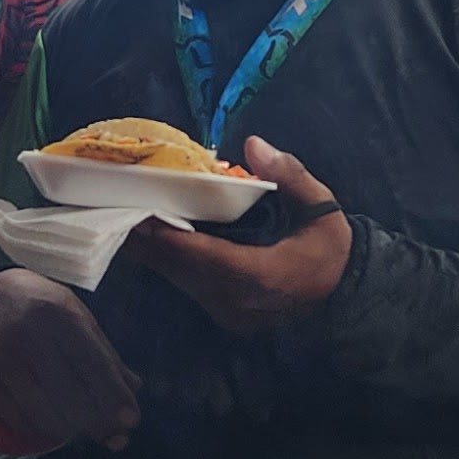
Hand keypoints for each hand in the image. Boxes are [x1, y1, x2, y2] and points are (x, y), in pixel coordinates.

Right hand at [0, 269, 143, 450]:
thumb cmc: (44, 308)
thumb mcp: (79, 318)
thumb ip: (106, 354)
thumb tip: (134, 389)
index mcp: (58, 315)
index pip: (91, 363)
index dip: (112, 395)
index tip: (132, 420)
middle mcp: (27, 336)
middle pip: (68, 395)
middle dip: (97, 423)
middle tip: (115, 436)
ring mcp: (1, 360)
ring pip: (43, 414)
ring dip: (72, 431)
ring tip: (85, 428)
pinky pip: (19, 421)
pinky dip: (43, 432)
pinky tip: (56, 427)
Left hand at [129, 139, 355, 334]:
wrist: (344, 300)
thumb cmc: (331, 253)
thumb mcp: (323, 210)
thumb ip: (291, 177)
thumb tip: (255, 144)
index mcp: (263, 275)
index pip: (206, 257)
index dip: (170, 237)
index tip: (139, 215)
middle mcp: (237, 300)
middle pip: (181, 269)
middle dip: (147, 240)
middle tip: (114, 208)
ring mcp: (227, 311)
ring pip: (179, 279)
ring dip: (152, 251)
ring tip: (121, 218)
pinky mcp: (222, 314)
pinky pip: (187, 285)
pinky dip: (168, 261)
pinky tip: (148, 239)